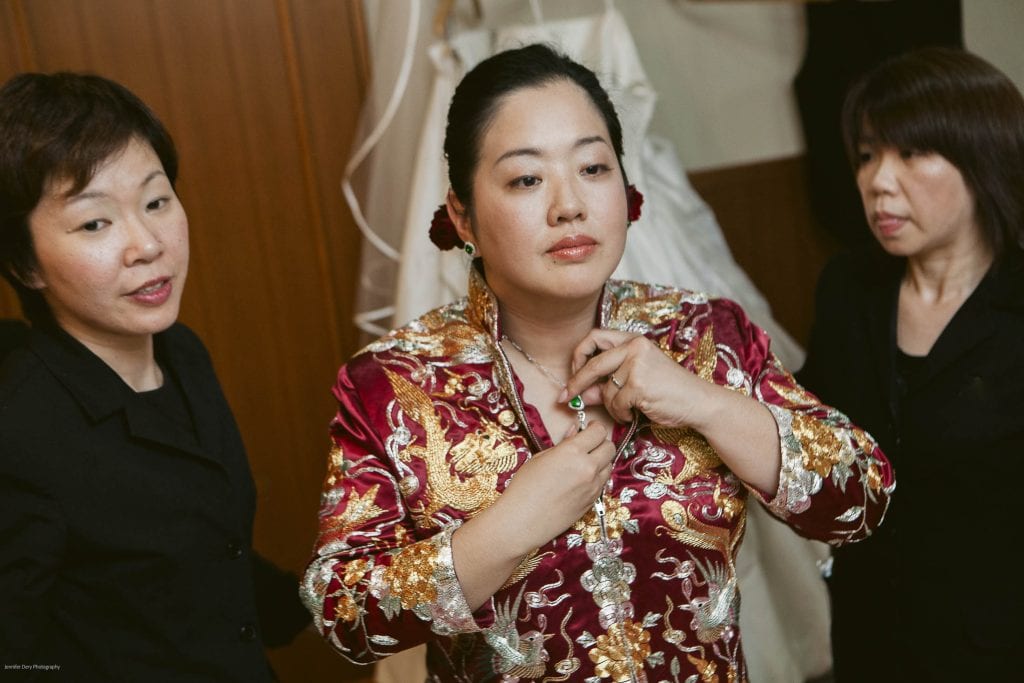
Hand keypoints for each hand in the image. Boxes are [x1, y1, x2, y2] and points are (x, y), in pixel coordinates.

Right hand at [488, 422, 613, 554]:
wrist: (523, 521)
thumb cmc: (524, 487)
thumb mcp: (540, 457)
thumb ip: (563, 443)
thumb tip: (576, 431)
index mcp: (572, 452)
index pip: (599, 431)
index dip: (595, 427)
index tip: (590, 428)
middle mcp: (588, 468)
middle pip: (610, 447)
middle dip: (601, 442)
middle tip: (589, 444)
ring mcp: (593, 486)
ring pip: (609, 465)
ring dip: (601, 460)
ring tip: (583, 463)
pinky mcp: (592, 501)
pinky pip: (602, 483)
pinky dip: (597, 477)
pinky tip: (580, 479)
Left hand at [562, 329, 712, 427]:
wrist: (698, 402)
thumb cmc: (668, 390)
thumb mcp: (636, 380)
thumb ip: (607, 383)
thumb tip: (579, 393)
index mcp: (633, 340)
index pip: (594, 337)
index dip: (579, 355)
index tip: (573, 373)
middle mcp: (634, 347)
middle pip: (593, 364)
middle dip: (576, 383)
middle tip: (565, 397)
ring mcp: (637, 365)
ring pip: (605, 390)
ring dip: (611, 406)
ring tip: (626, 410)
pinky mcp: (639, 384)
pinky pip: (616, 404)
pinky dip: (621, 414)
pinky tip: (635, 413)